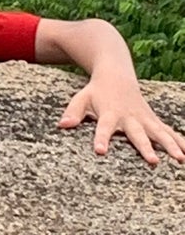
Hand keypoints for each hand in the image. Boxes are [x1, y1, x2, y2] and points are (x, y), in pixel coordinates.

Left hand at [58, 79, 184, 168]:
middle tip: (154, 161)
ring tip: (180, 159)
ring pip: (159, 133)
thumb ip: (73, 111)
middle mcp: (129, 117)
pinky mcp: (153, 120)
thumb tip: (62, 125)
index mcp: (109, 113)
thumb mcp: (81, 97)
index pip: (103, 128)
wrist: (116, 73)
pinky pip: (168, 131)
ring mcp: (144, 118)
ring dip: (170, 145)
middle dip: (145, 147)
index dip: (101, 139)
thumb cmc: (97, 91)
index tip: (100, 152)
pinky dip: (180, 140)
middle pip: (138, 134)